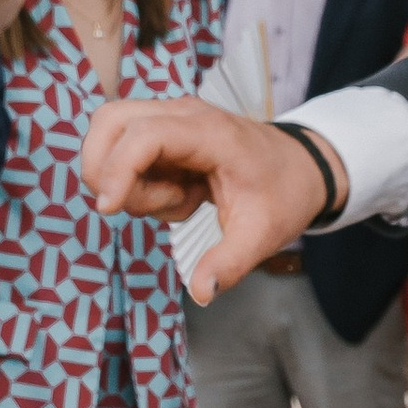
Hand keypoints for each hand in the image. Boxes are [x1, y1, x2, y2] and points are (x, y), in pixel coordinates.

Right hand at [82, 99, 325, 296]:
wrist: (301, 168)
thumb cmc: (283, 193)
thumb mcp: (262, 234)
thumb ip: (230, 263)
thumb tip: (201, 293)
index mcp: (210, 132)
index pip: (144, 135)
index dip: (117, 169)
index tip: (109, 210)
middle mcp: (183, 114)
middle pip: (109, 120)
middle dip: (107, 171)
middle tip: (141, 207)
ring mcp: (170, 119)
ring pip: (110, 134)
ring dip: (123, 178)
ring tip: (175, 201)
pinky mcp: (162, 132)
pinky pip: (124, 150)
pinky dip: (135, 180)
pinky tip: (176, 195)